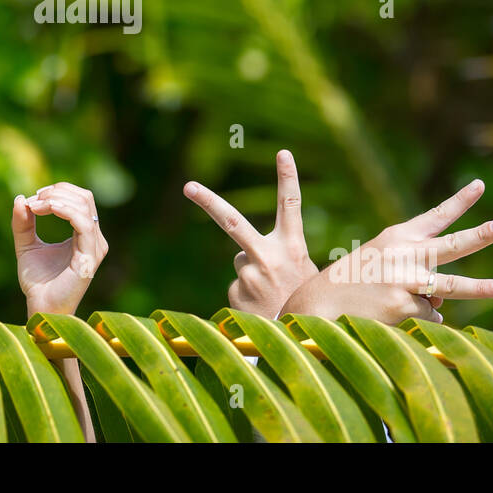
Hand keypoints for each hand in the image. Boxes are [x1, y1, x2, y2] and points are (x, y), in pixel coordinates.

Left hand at [13, 182, 107, 316]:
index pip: (80, 199)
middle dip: (57, 191)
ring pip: (84, 206)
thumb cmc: (38, 282)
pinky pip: (83, 223)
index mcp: (85, 235)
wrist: (40, 307)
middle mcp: (94, 239)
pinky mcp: (89, 257)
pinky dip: (63, 210)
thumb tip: (20, 198)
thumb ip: (23, 223)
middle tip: (34, 200)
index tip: (34, 198)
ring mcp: (94, 248)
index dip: (58, 191)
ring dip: (57, 199)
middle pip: (84, 198)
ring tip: (35, 206)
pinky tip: (45, 209)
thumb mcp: (26, 246)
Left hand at [183, 149, 316, 319]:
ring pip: (241, 261)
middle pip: (232, 221)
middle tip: (188, 186)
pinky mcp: (237, 292)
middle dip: (208, 201)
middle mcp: (269, 256)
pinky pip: (237, 284)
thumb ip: (281, 254)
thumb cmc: (302, 301)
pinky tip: (261, 307)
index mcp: (293, 247)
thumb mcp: (305, 272)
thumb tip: (243, 254)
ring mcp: (251, 274)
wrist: (301, 340)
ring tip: (270, 295)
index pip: (290, 206)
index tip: (283, 152)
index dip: (288, 178)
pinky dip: (246, 295)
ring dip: (252, 275)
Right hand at [282, 178, 492, 324]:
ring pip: (451, 286)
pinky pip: (429, 315)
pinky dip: (420, 317)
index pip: (434, 217)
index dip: (459, 201)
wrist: (318, 304)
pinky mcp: (403, 307)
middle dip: (481, 234)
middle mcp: (404, 255)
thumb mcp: (379, 265)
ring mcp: (404, 280)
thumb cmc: (350, 283)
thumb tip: (442, 303)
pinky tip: (394, 315)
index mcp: (397, 238)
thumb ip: (416, 276)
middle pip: (452, 245)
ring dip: (481, 287)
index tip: (479, 185)